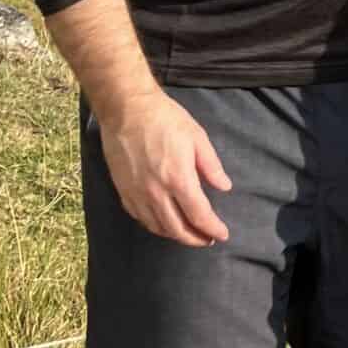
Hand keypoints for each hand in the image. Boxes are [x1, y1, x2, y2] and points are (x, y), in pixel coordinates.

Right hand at [98, 90, 232, 245]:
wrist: (126, 109)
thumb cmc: (165, 119)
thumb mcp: (197, 137)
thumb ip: (211, 166)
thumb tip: (224, 187)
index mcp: (178, 178)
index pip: (199, 214)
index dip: (212, 228)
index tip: (222, 234)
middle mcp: (156, 192)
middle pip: (177, 228)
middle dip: (195, 238)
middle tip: (207, 239)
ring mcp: (137, 193)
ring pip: (157, 226)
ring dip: (175, 235)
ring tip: (189, 234)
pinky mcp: (123, 191)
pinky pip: (140, 218)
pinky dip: (155, 226)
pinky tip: (163, 224)